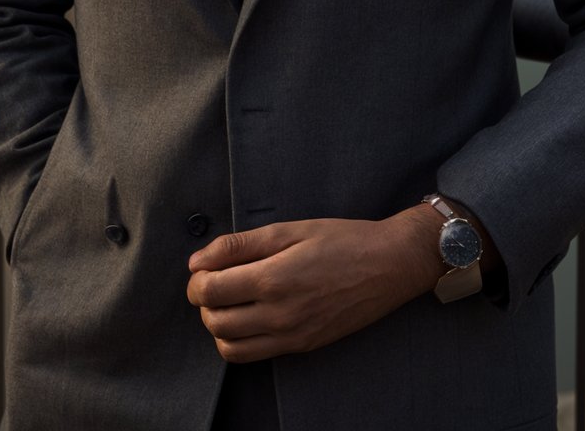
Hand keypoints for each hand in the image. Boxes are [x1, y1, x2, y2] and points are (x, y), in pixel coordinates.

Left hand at [186, 205, 445, 362]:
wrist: (388, 266)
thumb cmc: (341, 240)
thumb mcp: (290, 229)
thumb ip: (240, 245)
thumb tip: (198, 260)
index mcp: (272, 279)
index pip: (210, 291)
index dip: (196, 280)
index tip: (202, 267)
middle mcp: (278, 315)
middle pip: (215, 321)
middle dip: (203, 301)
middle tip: (213, 280)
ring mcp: (291, 336)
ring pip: (230, 347)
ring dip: (218, 325)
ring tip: (229, 300)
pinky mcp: (302, 347)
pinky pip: (254, 356)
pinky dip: (239, 341)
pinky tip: (249, 316)